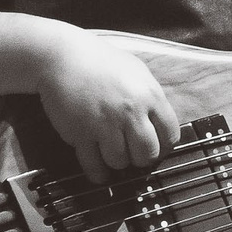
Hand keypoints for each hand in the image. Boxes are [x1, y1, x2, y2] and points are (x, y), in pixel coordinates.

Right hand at [35, 32, 180, 181]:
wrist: (62, 58)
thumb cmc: (102, 63)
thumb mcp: (137, 72)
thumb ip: (152, 98)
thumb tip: (161, 124)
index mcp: (150, 96)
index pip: (170, 135)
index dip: (164, 146)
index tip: (156, 147)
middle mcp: (130, 113)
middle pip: (147, 154)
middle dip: (142, 159)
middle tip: (134, 154)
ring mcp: (105, 125)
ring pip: (121, 162)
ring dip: (118, 162)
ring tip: (113, 153)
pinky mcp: (81, 134)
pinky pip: (94, 164)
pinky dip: (98, 173)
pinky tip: (100, 173)